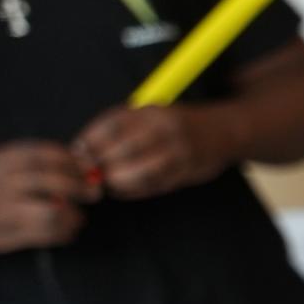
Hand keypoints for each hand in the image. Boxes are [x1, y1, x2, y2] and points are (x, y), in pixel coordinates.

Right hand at [0, 141, 90, 251]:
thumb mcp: (7, 171)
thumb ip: (38, 166)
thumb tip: (85, 163)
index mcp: (0, 162)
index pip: (40, 154)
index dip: (71, 160)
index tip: (88, 166)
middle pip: (49, 180)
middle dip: (78, 185)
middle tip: (94, 192)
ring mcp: (1, 211)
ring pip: (52, 211)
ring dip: (73, 214)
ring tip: (77, 217)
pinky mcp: (4, 237)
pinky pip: (45, 235)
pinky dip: (64, 233)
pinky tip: (67, 230)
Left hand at [72, 104, 233, 199]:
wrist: (225, 131)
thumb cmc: (177, 125)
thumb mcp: (150, 114)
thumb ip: (121, 128)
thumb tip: (83, 149)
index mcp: (153, 112)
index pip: (112, 125)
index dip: (91, 140)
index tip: (78, 152)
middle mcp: (167, 130)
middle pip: (125, 149)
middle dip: (102, 164)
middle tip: (89, 173)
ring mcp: (180, 152)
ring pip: (142, 171)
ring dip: (118, 180)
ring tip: (106, 183)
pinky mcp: (188, 171)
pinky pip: (156, 185)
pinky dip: (134, 191)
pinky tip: (121, 191)